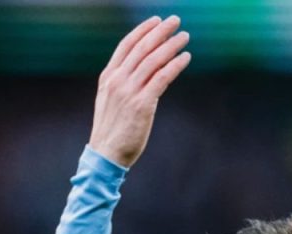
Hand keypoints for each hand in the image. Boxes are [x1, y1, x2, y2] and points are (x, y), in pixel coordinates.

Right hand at [88, 16, 190, 167]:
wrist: (106, 154)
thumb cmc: (112, 131)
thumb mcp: (112, 102)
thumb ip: (123, 85)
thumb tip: (144, 74)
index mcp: (108, 77)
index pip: (126, 45)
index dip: (143, 30)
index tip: (156, 21)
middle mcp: (117, 80)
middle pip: (142, 48)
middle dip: (160, 32)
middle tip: (176, 21)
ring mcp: (129, 91)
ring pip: (153, 60)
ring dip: (171, 46)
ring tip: (184, 37)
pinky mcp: (142, 104)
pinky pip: (162, 78)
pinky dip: (175, 65)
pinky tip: (185, 58)